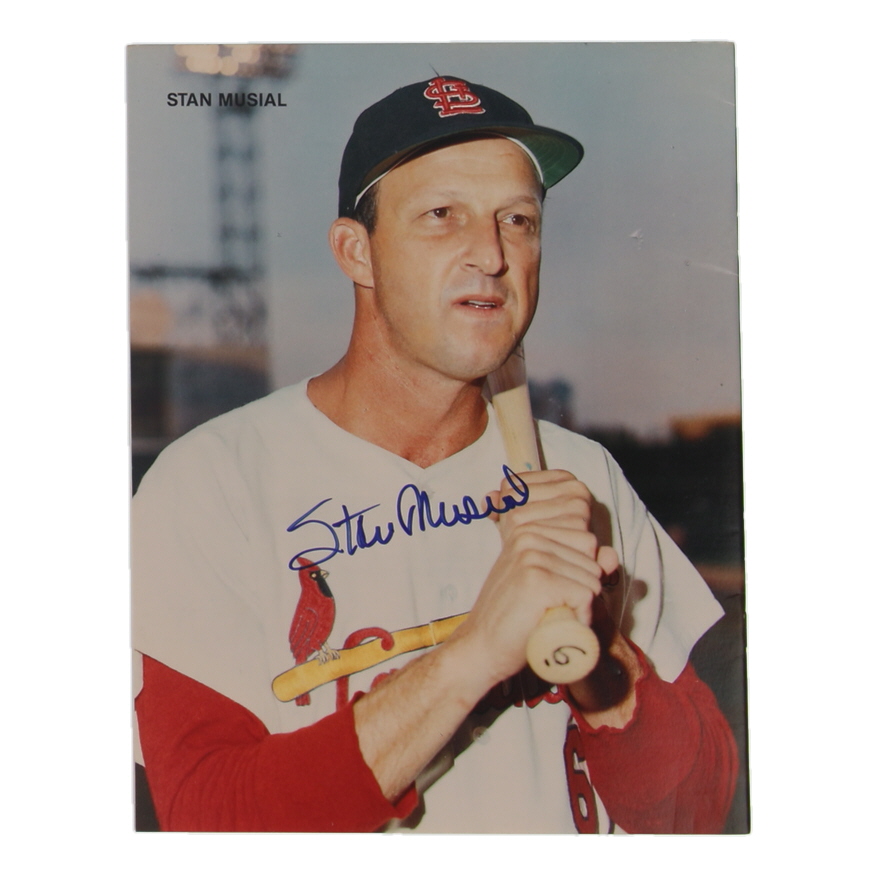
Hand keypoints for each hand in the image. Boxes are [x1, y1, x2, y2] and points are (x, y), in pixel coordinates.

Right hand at [454, 470, 618, 686]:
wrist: (483, 647)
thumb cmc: (516, 617)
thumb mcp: (548, 581)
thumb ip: (578, 564)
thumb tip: (612, 555)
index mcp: (528, 529)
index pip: (586, 539)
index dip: (579, 573)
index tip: (551, 591)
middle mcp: (528, 536)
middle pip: (592, 558)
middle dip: (582, 589)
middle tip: (550, 608)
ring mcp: (531, 556)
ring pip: (591, 578)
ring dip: (580, 606)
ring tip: (550, 615)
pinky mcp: (537, 580)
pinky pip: (585, 595)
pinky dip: (580, 617)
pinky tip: (555, 624)